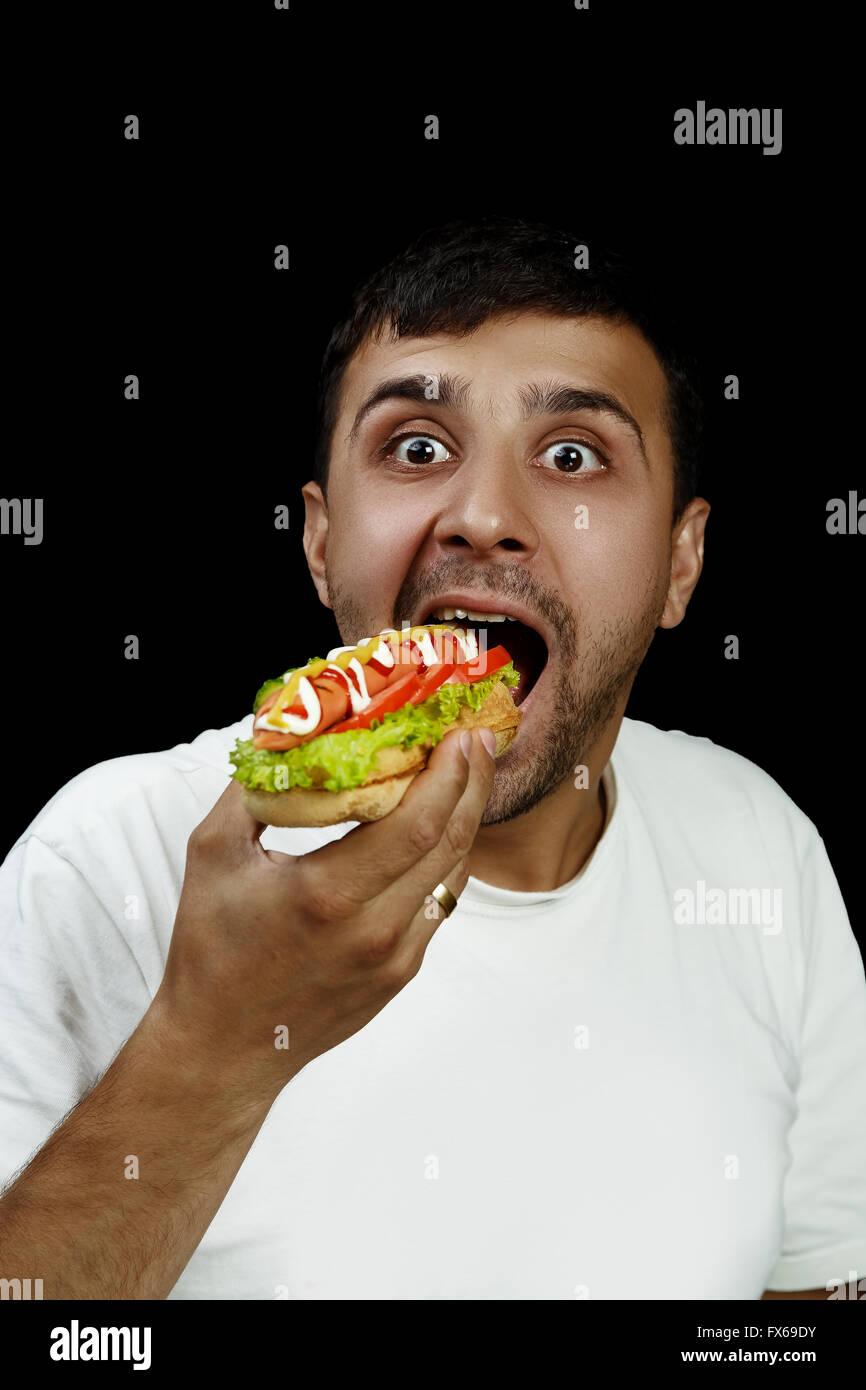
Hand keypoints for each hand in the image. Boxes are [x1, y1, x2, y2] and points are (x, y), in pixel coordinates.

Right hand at [153, 727, 496, 1101]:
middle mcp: (373, 930)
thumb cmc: (210, 953)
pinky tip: (438, 830)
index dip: (448, 774)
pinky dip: (444, 861)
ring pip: (452, 875)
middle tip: (474, 739)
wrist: (222, 1049)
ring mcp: (394, 958)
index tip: (457, 733)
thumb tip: (278, 734)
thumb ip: (250, 789)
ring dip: (464, 819)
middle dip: (469, 783)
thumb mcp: (212, 855)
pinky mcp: (400, 976)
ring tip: (463, 774)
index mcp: (327, 895)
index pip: (416, 825)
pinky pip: (438, 905)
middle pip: (449, 844)